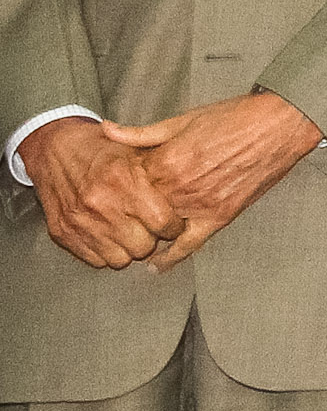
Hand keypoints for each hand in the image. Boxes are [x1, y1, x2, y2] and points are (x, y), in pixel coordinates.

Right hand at [21, 116, 186, 269]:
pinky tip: (111, 235)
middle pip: (142, 246)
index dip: (173, 226)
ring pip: (119, 259)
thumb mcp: (136, 149)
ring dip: (129, 249)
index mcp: (124, 180)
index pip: (162, 221)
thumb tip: (188, 190)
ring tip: (131, 232)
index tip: (174, 223)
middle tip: (151, 228)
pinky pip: (95, 260)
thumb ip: (162, 171)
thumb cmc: (101, 149)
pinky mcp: (63, 234)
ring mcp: (80, 222)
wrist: (55, 150)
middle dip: (152, 239)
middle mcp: (101, 204)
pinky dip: (106, 252)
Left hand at [107, 92, 320, 269]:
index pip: (126, 183)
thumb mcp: (184, 119)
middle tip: (121, 212)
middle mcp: (178, 187)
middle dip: (127, 212)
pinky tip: (155, 266)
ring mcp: (198, 205)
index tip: (117, 184)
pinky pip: (188, 245)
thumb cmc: (234, 117)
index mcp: (165, 160)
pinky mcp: (219, 217)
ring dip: (143, 234)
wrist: (279, 125)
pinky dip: (170, 258)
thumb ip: (142, 132)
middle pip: (137, 210)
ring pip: (157, 230)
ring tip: (133, 235)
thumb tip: (106, 129)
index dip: (119, 184)